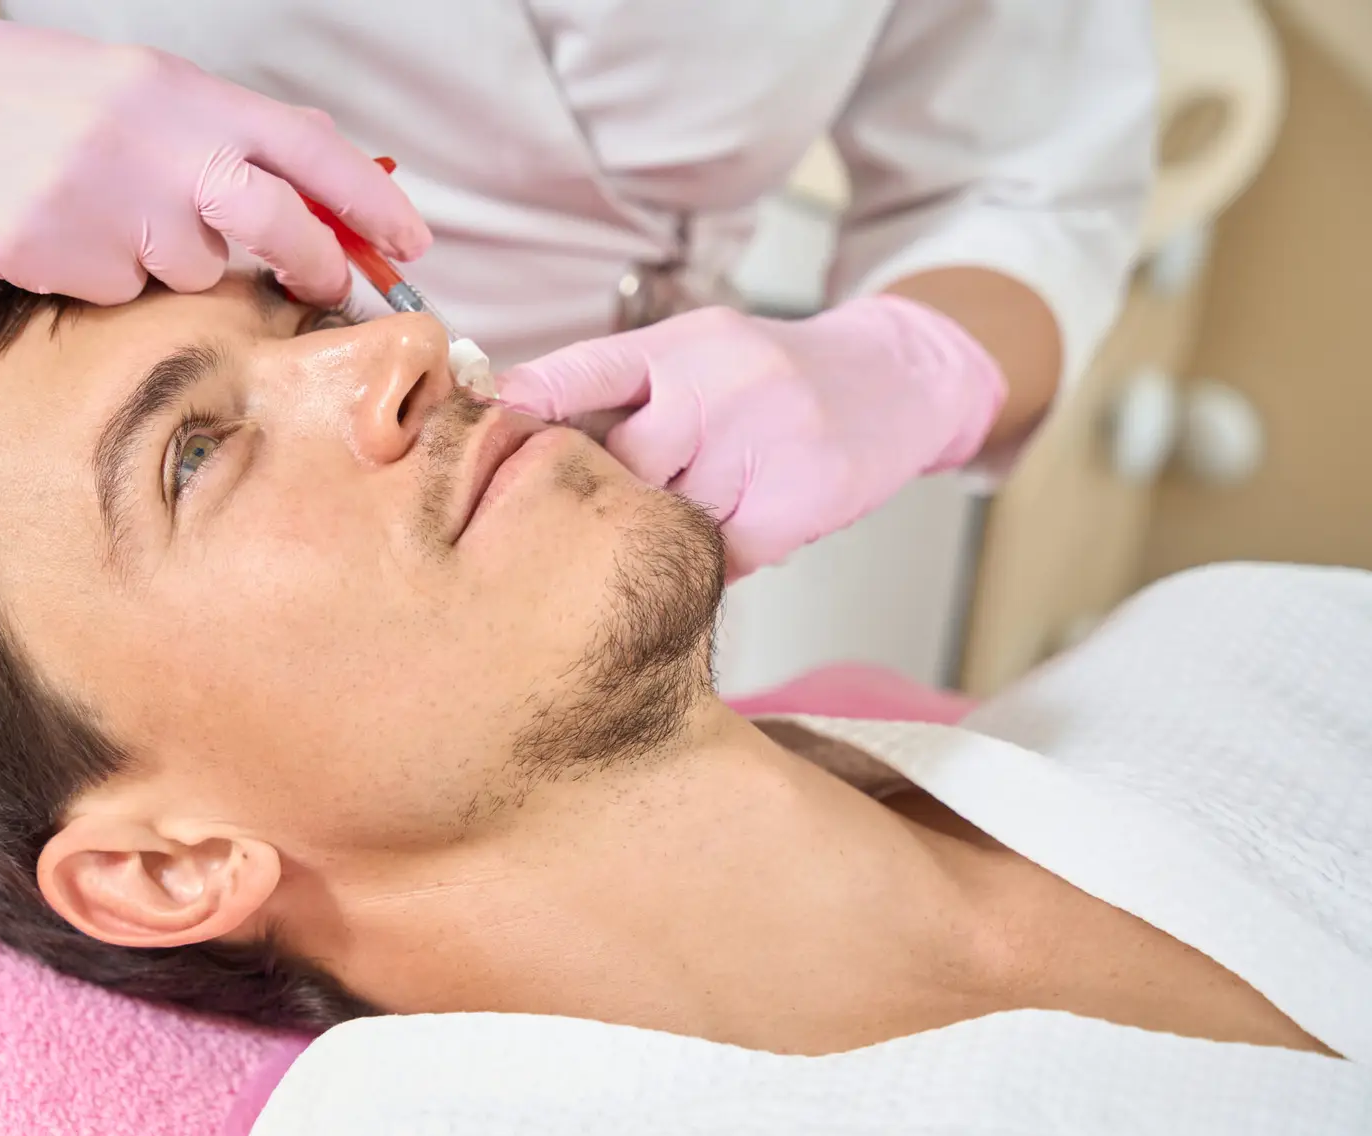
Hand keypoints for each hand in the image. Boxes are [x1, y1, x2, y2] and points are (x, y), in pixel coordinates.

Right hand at [0, 0, 429, 304]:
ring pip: (193, 270)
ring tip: (109, 213)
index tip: (413, 243)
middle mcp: (146, 139)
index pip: (303, 147)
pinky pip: (119, 293)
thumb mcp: (131, 94)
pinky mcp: (48, 251)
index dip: (369, 201)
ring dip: (176, 259)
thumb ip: (219, 140)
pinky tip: (59, 233)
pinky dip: (106, 277)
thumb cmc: (20, 97)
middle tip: (328, 283)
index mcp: (174, 90)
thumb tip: (318, 198)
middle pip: (275, 221)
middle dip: (316, 262)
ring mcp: (97, 199)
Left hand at [495, 298, 1006, 578]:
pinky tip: (736, 525)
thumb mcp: (694, 352)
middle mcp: (721, 383)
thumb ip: (617, 389)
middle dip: (609, 493)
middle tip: (599, 511)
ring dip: (663, 529)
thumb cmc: (768, 376)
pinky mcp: (799, 500)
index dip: (528, 403)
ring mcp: (764, 441)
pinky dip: (715, 555)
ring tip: (692, 508)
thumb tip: (514, 431)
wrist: (893, 379)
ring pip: (671, 517)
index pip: (586, 370)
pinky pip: (722, 555)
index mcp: (683, 344)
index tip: (479, 429)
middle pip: (622, 464)